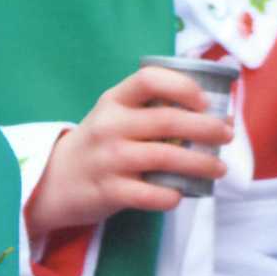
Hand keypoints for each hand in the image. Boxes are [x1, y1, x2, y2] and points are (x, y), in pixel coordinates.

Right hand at [24, 65, 231, 233]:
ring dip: (202, 164)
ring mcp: (107, 160)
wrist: (51, 182)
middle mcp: (109, 127)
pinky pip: (152, 194)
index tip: (204, 101)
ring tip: (218, 168)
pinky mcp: (108, 192)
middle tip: (226, 136)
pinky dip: (173, 195)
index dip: (184, 86)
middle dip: (208, 128)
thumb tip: (217, 116)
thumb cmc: (97, 147)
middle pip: (169, 120)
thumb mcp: (114, 118)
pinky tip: (179, 194)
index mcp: (113, 102)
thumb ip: (152, 111)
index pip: (150, 80)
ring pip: (167, 157)